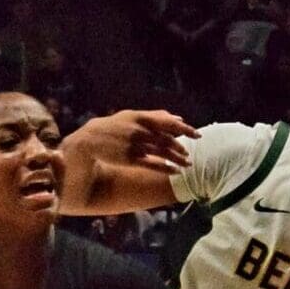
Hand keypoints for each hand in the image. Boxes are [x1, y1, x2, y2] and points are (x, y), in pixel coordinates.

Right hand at [68, 109, 197, 174]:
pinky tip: (175, 172)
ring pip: (162, 153)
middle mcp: (139, 131)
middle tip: (190, 154)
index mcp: (141, 118)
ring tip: (188, 165)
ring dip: (177, 159)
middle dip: (181, 148)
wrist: (91, 140)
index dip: (184, 129)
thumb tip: (178, 118)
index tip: (198, 134)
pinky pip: (152, 165)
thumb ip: (155, 116)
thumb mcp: (132, 116)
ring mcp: (134, 145)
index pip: (168, 122)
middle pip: (167, 139)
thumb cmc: (115, 127)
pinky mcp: (130, 159)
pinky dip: (165, 168)